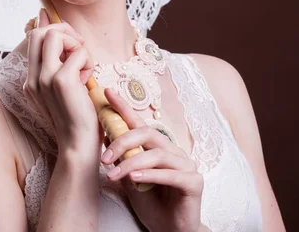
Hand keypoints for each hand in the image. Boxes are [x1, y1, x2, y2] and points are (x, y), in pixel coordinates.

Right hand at [23, 8, 100, 156]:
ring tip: (83, 65)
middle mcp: (33, 78)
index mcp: (32, 79)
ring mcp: (44, 78)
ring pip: (54, 35)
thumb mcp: (65, 87)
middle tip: (80, 48)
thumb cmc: (78, 116)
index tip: (73, 41)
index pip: (34, 36)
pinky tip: (87, 80)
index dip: (54, 28)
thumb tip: (64, 42)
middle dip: (65, 30)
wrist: (78, 144)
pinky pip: (78, 52)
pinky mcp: (61, 81)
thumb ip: (61, 64)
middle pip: (40, 31)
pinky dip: (88, 60)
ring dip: (75, 44)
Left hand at [101, 89, 203, 231]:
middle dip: (123, 141)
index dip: (124, 107)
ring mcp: (186, 166)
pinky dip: (151, 175)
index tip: (107, 92)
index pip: (140, 123)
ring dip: (132, 162)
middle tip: (105, 157)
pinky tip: (135, 179)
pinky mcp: (193, 182)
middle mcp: (174, 152)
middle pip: (148, 133)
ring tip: (114, 174)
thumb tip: (105, 141)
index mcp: (158, 149)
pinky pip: (171, 174)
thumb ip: (123, 162)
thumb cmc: (153, 206)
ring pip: (157, 154)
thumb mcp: (131, 181)